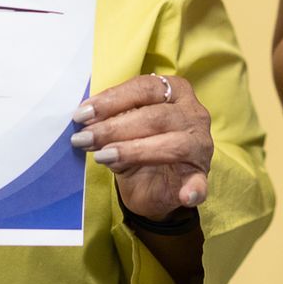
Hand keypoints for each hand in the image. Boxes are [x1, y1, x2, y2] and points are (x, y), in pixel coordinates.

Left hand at [73, 73, 212, 222]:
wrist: (152, 184)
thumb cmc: (137, 143)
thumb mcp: (121, 129)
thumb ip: (110, 121)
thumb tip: (84, 121)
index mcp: (175, 91)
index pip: (145, 88)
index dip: (112, 100)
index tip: (82, 114)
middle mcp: (193, 113)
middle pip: (155, 116)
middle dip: (114, 127)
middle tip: (84, 138)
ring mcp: (200, 145)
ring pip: (172, 145)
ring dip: (133, 152)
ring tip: (103, 157)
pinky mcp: (200, 176)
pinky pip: (199, 183)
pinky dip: (194, 189)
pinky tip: (184, 195)